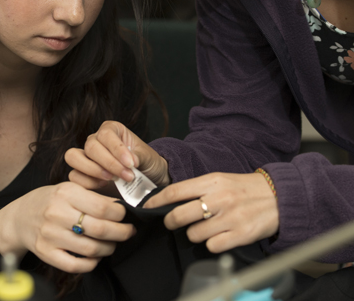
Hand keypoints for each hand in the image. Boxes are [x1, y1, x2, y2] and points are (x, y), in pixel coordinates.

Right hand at [0, 181, 135, 272]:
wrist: (20, 217)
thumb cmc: (49, 200)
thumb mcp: (68, 188)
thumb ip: (92, 195)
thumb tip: (120, 206)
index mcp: (66, 193)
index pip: (102, 207)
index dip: (120, 214)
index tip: (126, 215)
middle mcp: (57, 213)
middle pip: (100, 229)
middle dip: (121, 232)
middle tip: (128, 231)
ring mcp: (51, 235)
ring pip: (91, 249)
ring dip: (109, 248)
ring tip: (113, 243)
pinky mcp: (46, 253)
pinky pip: (76, 265)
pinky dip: (91, 263)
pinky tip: (96, 256)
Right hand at [65, 120, 169, 188]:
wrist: (148, 181)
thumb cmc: (147, 164)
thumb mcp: (148, 157)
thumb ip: (139, 157)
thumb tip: (131, 160)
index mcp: (111, 130)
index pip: (106, 134)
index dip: (117, 149)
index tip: (131, 163)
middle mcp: (96, 140)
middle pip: (90, 146)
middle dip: (109, 163)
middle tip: (127, 175)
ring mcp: (86, 157)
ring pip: (74, 157)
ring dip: (93, 170)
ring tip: (112, 180)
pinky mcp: (82, 175)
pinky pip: (74, 176)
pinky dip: (88, 182)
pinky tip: (105, 186)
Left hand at [144, 172, 278, 252]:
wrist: (278, 196)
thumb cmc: (244, 188)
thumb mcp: (220, 179)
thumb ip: (197, 188)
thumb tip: (172, 198)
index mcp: (211, 182)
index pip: (175, 192)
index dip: (157, 201)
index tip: (148, 206)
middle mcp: (218, 199)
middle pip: (179, 215)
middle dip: (170, 221)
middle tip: (171, 222)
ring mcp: (229, 218)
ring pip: (194, 234)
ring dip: (194, 233)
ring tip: (203, 227)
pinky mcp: (240, 235)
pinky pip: (212, 246)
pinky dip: (211, 243)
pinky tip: (218, 235)